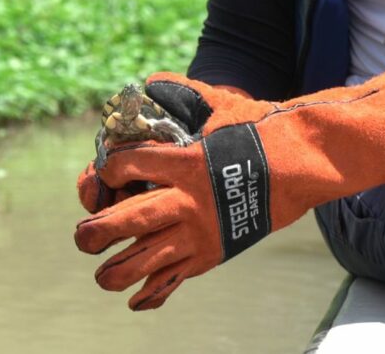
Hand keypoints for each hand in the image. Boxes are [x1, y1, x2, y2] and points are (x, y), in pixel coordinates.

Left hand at [75, 50, 384, 309]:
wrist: (302, 165)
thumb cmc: (260, 132)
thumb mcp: (220, 105)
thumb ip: (182, 94)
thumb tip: (150, 83)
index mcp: (183, 162)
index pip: (126, 166)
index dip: (106, 170)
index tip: (104, 173)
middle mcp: (186, 200)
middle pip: (127, 220)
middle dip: (96, 231)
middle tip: (82, 235)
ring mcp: (199, 231)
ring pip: (146, 259)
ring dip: (117, 271)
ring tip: (102, 274)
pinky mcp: (213, 253)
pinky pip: (177, 280)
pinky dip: (153, 295)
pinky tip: (136, 301)